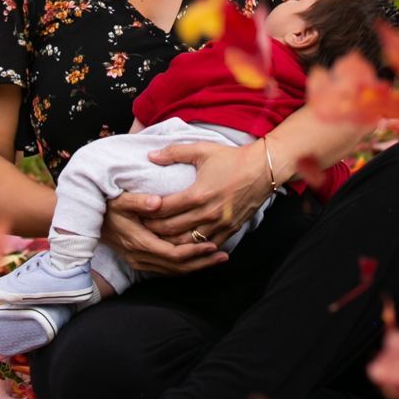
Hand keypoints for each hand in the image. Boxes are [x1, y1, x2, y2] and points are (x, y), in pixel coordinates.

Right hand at [102, 190, 228, 275]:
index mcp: (139, 242)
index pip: (172, 254)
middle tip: (223, 256)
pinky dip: (184, 266)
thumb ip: (139, 201)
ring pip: (173, 271)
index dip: (194, 252)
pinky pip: (166, 270)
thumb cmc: (109, 206)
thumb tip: (157, 202)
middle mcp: (140, 257)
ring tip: (218, 259)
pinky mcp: (141, 262)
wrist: (91, 220)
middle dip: (201, 262)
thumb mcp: (121, 200)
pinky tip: (199, 261)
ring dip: (196, 266)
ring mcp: (140, 262)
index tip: (213, 244)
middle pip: (176, 267)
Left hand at [144, 139, 270, 245]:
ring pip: (187, 243)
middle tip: (139, 226)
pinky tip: (181, 246)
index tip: (136, 210)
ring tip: (156, 238)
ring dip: (169, 242)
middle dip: (152, 229)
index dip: (147, 211)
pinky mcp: (230, 230)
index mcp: (198, 194)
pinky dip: (192, 248)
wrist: (263, 170)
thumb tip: (151, 156)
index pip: (164, 209)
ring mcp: (220, 225)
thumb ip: (174, 153)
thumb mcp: (202, 150)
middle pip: (172, 230)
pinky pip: (206, 246)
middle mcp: (208, 214)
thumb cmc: (232, 158)